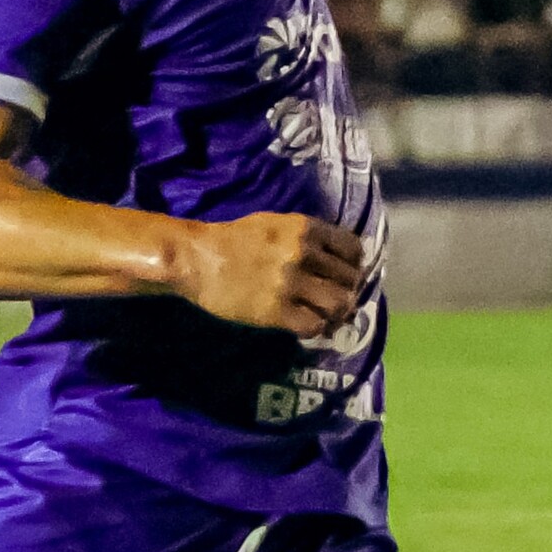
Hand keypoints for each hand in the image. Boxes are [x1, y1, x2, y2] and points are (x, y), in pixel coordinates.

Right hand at [168, 213, 366, 336]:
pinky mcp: (276, 310)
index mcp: (305, 229)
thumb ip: (305, 237)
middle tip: (337, 301)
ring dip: (337, 313)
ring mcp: (291, 283)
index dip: (354, 265)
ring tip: (328, 317)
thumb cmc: (233, 239)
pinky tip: (307, 325)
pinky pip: (314, 325)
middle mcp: (304, 253)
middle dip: (347, 291)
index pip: (353, 249)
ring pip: (338, 304)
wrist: (197, 258)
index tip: (346, 275)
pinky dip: (316, 328)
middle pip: (349, 279)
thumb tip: (333, 258)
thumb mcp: (274, 223)